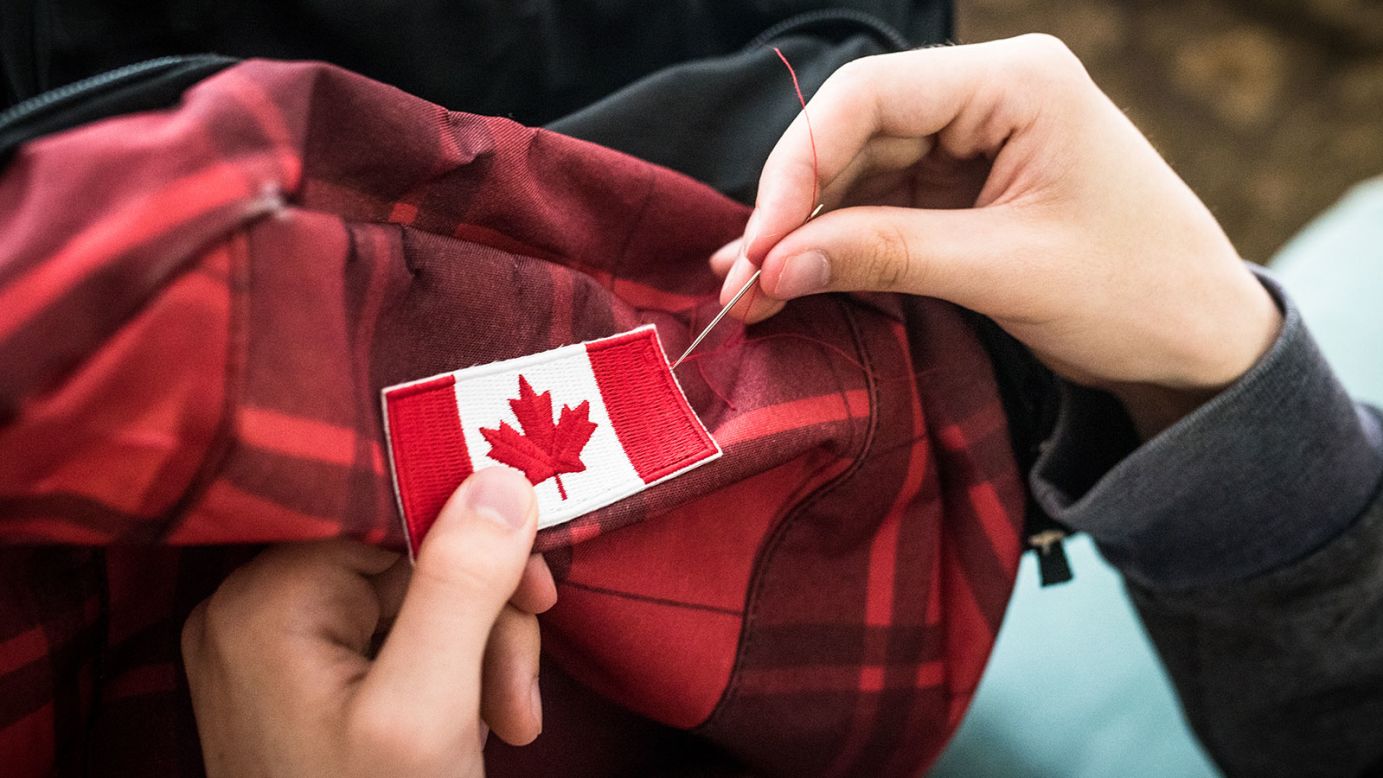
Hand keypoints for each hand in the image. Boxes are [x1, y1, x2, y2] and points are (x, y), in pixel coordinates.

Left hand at [182, 468, 555, 777]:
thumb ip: (461, 586)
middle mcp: (258, 612)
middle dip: (485, 625)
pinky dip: (451, 681)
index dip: (476, 541)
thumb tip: (498, 474)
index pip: (391, 517)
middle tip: (517, 698)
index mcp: (265, 603)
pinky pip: (399, 644)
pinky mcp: (308, 684)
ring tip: (506, 725)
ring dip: (480, 659)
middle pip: (412, 565)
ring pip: (418, 605)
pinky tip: (472, 730)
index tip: (537, 589)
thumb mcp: (430, 706)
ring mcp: (280, 651)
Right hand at [715, 34, 1280, 435]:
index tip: (762, 245)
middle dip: (793, 212)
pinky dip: (834, 247)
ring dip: (803, 235)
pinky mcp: (962, 190)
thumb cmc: (1136, 291)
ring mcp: (972, 143)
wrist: (1200, 341)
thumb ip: (884, 257)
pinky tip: (787, 279)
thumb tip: (773, 268)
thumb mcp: (1006, 272)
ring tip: (748, 294)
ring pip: (857, 174)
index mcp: (1017, 81)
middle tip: (740, 284)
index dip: (798, 167)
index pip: (871, 97)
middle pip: (853, 134)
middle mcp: (988, 97)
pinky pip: (878, 208)